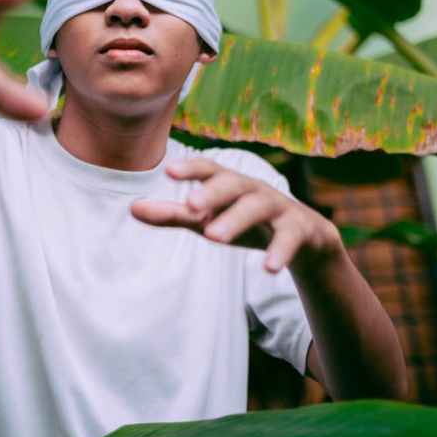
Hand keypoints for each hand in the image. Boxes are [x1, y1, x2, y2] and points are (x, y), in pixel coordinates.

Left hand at [130, 157, 342, 272]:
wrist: (304, 237)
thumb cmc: (245, 221)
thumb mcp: (209, 219)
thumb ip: (173, 214)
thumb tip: (132, 208)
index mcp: (230, 183)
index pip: (210, 169)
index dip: (192, 168)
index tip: (169, 171)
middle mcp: (253, 189)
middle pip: (233, 184)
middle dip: (212, 192)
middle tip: (190, 205)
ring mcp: (279, 207)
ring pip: (258, 207)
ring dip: (236, 220)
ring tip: (213, 237)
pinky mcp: (300, 228)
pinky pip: (290, 238)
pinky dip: (280, 251)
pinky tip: (268, 269)